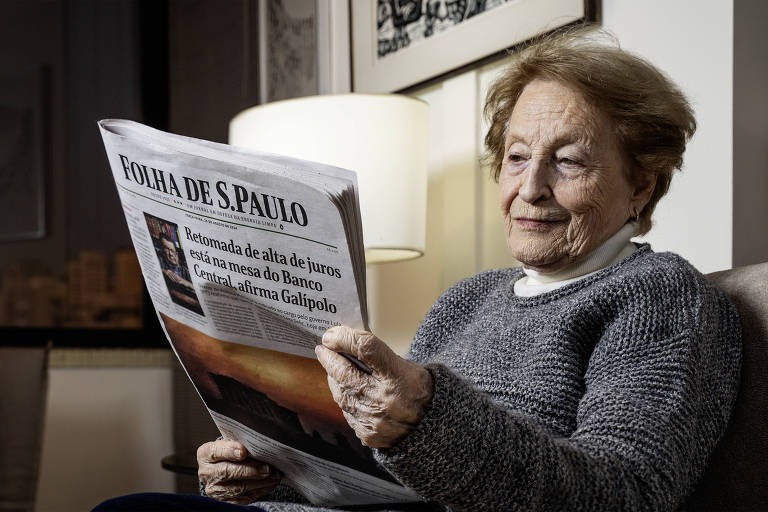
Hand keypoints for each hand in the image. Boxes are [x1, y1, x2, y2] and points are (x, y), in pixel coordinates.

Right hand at [197, 440, 280, 503]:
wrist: (221, 468)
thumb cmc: (228, 452)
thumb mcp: (229, 442)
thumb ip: (238, 442)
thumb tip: (257, 444)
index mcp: (205, 454)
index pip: (216, 451)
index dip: (230, 451)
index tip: (244, 451)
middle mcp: (206, 473)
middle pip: (228, 472)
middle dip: (251, 470)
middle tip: (268, 468)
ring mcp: (215, 489)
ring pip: (238, 488)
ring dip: (259, 482)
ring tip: (274, 476)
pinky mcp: (225, 500)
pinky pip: (243, 497)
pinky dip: (259, 490)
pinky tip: (270, 483)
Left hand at [315, 326, 433, 448]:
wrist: (435, 430)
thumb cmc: (421, 392)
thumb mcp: (410, 366)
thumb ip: (379, 355)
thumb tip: (347, 341)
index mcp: (402, 378)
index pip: (366, 349)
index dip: (345, 338)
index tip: (332, 334)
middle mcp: (386, 401)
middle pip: (345, 373)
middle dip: (329, 358)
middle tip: (324, 348)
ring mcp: (375, 421)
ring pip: (341, 394)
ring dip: (334, 378)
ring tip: (334, 368)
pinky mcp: (368, 434)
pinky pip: (347, 413)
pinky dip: (346, 399)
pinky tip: (348, 391)